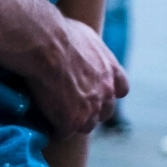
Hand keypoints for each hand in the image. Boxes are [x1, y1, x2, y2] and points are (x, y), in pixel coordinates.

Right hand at [28, 15, 125, 137]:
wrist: (44, 43)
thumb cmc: (58, 32)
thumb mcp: (85, 34)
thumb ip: (91, 49)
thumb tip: (82, 47)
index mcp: (112, 71)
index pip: (121, 89)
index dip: (107, 92)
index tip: (95, 91)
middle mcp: (106, 92)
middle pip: (104, 112)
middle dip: (91, 110)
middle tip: (71, 105)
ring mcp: (90, 109)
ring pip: (86, 126)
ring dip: (73, 122)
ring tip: (55, 117)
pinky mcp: (71, 121)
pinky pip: (63, 134)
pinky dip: (54, 130)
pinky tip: (44, 123)